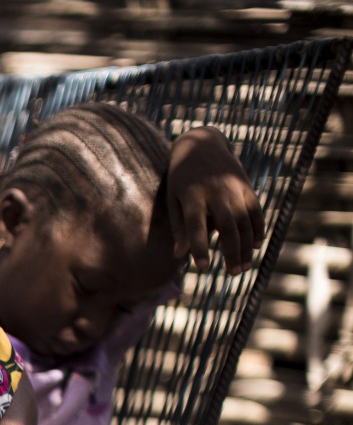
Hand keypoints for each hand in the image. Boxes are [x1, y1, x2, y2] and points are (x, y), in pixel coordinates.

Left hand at [167, 127, 265, 274]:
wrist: (201, 144)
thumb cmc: (180, 178)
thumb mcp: (173, 199)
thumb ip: (178, 227)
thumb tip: (179, 255)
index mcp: (191, 196)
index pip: (196, 226)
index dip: (200, 247)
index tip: (203, 268)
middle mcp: (215, 192)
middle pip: (227, 227)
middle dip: (231, 252)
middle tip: (234, 274)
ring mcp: (234, 188)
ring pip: (245, 222)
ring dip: (246, 246)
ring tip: (243, 267)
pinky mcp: (246, 186)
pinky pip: (256, 211)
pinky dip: (258, 229)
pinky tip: (255, 246)